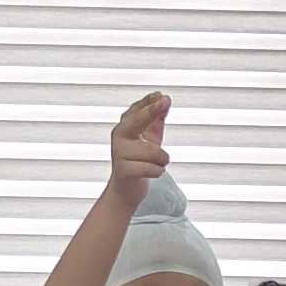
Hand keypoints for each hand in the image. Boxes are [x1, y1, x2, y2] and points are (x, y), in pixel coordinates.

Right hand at [107, 88, 169, 206]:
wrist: (126, 190)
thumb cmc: (139, 161)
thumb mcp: (150, 138)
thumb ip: (157, 120)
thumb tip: (164, 99)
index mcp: (125, 127)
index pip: (138, 110)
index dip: (150, 102)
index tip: (163, 95)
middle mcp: (119, 136)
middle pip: (138, 120)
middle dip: (152, 111)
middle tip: (166, 100)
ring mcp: (119, 153)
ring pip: (153, 151)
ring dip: (162, 160)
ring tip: (157, 164)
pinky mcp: (124, 171)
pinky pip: (152, 168)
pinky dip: (158, 171)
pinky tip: (152, 173)